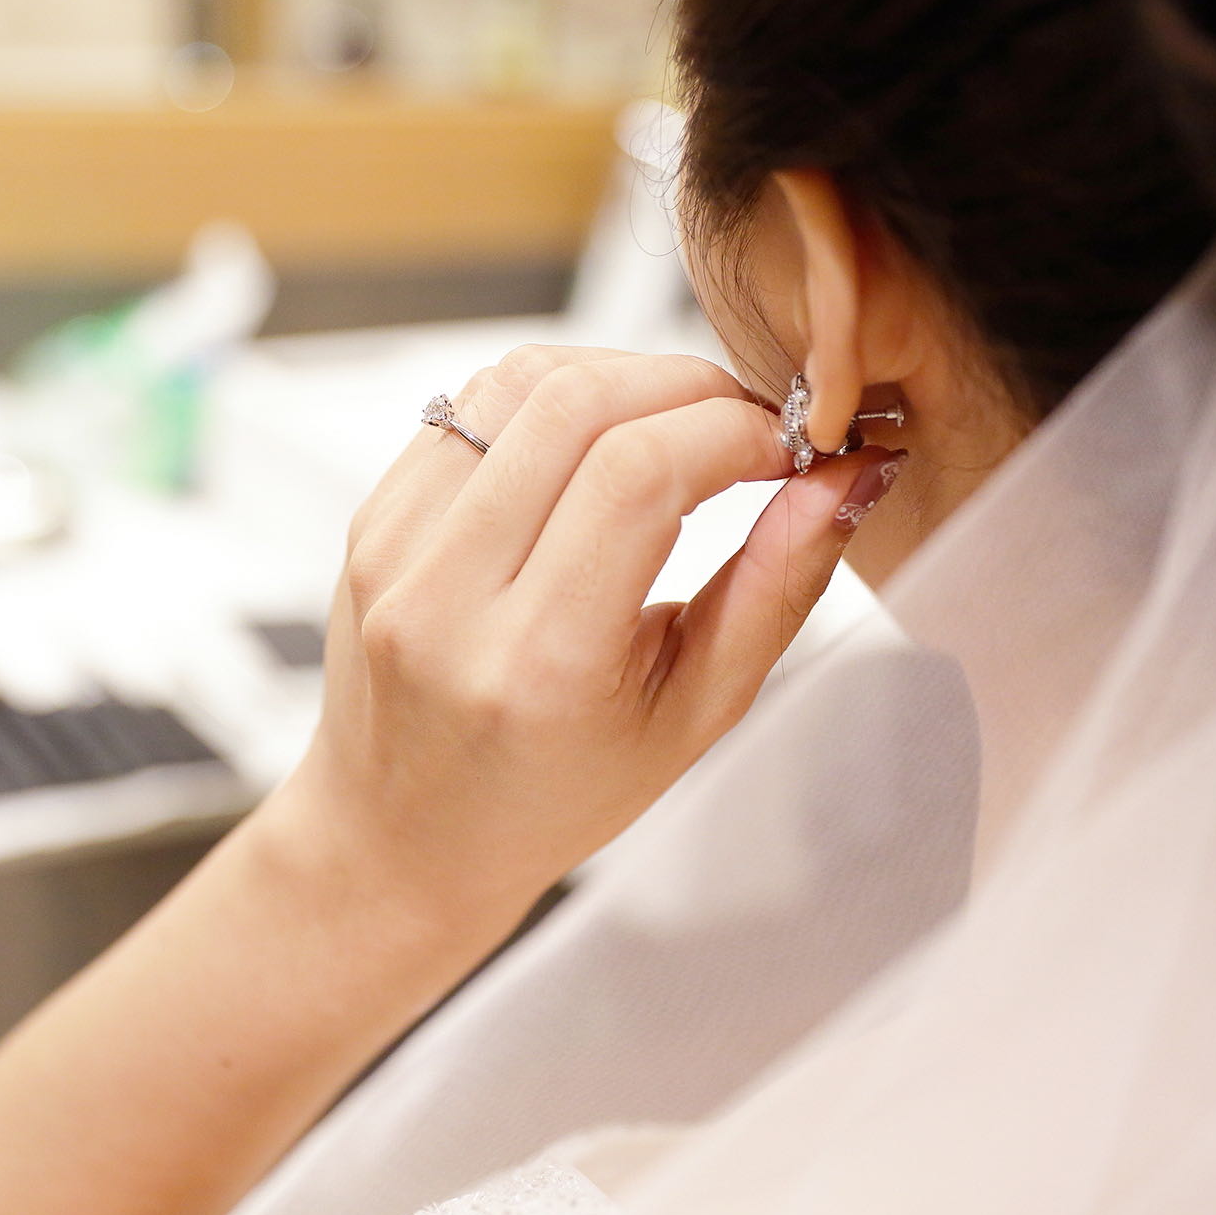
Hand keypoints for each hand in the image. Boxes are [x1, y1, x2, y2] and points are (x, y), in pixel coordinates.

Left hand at [265, 345, 904, 925]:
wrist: (403, 838)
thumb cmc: (550, 797)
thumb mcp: (690, 717)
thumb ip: (773, 591)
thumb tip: (844, 477)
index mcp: (535, 665)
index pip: (639, 475)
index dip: (736, 430)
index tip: (791, 447)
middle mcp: (446, 599)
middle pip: (578, 403)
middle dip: (690, 386)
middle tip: (745, 430)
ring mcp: (395, 551)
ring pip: (521, 381)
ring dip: (623, 376)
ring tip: (676, 431)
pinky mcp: (372, 517)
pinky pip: (469, 402)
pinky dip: (553, 398)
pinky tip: (594, 447)